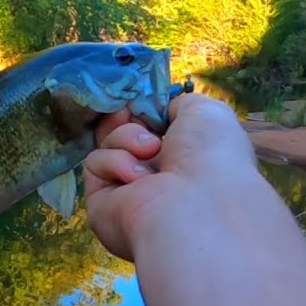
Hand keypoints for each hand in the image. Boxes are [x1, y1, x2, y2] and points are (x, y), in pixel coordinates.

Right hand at [83, 93, 260, 261]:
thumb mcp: (207, 113)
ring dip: (126, 139)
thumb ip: (179, 104)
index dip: (144, 109)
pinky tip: (138, 178)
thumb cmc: (210, 157)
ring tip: (149, 150)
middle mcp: (157, 176)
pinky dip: (115, 163)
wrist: (195, 206)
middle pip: (124, 132)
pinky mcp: (102, 203)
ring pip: (107, 145)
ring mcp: (128, 191)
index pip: (151, 127)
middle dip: (127, 118)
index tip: (142, 99)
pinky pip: (96, 165)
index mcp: (185, 158)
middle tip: (132, 114)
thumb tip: (158, 109)